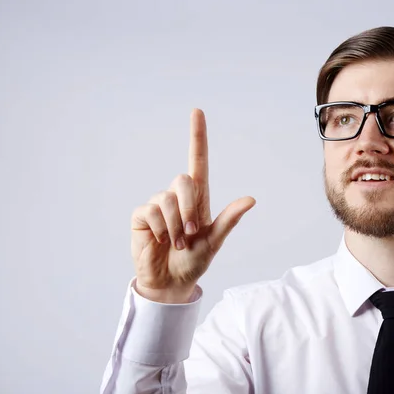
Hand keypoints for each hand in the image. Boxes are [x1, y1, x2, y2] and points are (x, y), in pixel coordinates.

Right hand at [130, 109, 255, 302]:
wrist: (171, 282)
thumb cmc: (194, 261)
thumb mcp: (214, 241)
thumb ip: (229, 219)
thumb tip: (251, 199)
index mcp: (198, 199)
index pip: (197, 160)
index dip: (197, 137)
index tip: (197, 112)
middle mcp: (178, 197)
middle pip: (183, 179)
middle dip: (189, 208)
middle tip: (190, 234)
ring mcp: (159, 205)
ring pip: (167, 198)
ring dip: (175, 226)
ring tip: (176, 243)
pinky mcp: (142, 216)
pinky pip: (151, 210)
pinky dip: (161, 228)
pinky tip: (161, 241)